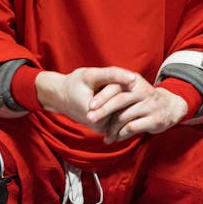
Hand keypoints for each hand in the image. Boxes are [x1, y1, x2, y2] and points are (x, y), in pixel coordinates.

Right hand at [35, 66, 187, 143]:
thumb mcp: (90, 75)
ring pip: (122, 115)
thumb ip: (112, 75)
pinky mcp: (103, 127)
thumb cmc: (73, 83)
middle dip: (133, 100)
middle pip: (124, 111)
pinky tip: (127, 100)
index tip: (140, 82)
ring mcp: (101, 128)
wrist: (59, 96)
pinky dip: (122, 108)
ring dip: (128, 105)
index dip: (131, 92)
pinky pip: (117, 117)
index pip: (121, 103)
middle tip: (143, 88)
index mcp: (95, 113)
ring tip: (137, 94)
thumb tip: (134, 78)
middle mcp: (99, 125)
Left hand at [87, 70, 188, 143]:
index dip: (102, 96)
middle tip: (90, 119)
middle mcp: (143, 91)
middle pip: (119, 100)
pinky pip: (132, 127)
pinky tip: (116, 138)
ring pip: (124, 116)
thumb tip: (91, 104)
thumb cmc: (142, 99)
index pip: (116, 86)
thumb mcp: (132, 89)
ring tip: (104, 135)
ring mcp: (150, 105)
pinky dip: (121, 134)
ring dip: (111, 127)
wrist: (170, 106)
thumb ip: (116, 92)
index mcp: (135, 81)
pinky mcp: (155, 119)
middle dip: (103, 111)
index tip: (90, 106)